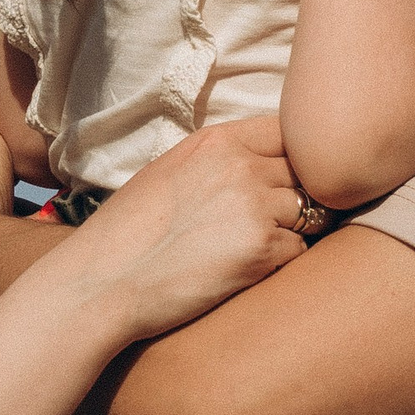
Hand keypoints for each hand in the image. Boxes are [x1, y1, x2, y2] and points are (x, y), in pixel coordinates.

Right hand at [63, 119, 307, 342]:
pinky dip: (285, 261)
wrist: (103, 282)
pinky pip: (300, 249)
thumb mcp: (170, 171)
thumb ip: (218, 160)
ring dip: (297, 229)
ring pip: (311, 211)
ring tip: (262, 246)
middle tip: (276, 221)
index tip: (281, 180)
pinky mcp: (262, 250)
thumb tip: (260, 164)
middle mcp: (240, 167)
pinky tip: (253, 269)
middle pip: (305, 172)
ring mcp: (253, 207)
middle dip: (300, 194)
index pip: (287, 132)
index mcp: (217, 142)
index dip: (291, 157)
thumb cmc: (128, 233)